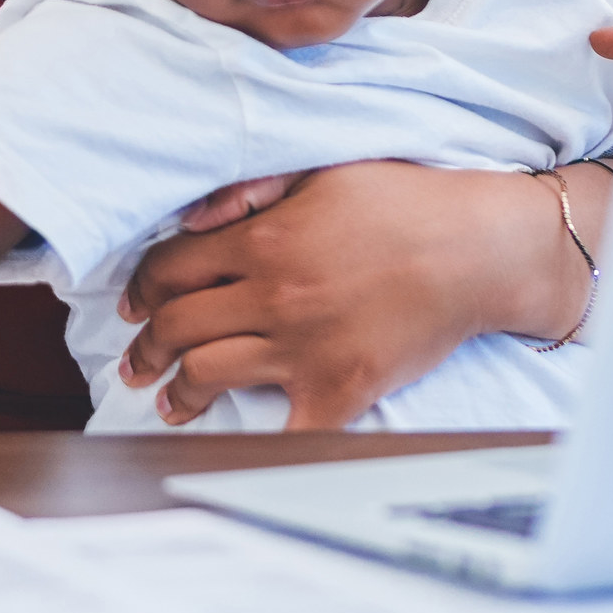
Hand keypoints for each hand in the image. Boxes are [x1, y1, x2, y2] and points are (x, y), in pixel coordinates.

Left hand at [120, 161, 538, 428]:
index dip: (140, 290)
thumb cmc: (403, 201)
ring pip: (209, 375)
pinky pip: (282, 428)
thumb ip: (248, 190)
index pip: (170, 269)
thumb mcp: (318, 171)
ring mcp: (304, 347)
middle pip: (177, 328)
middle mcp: (273, 295)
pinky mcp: (340, 388)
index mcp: (262, 239)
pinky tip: (237, 440)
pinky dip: (255, 439)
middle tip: (136, 362)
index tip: (133, 306)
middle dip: (145, 348)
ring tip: (169, 402)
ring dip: (178, 392)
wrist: (479, 248)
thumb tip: (189, 219)